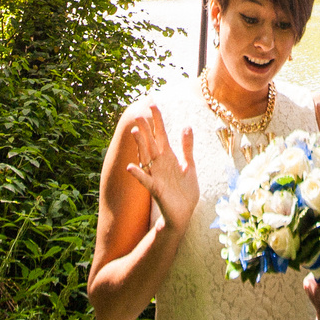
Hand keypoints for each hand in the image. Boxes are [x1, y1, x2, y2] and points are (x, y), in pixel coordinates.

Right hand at [121, 106, 199, 236]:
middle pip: (151, 143)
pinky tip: (130, 167)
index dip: (158, 120)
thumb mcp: (190, 166)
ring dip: (140, 145)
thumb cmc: (185, 192)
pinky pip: (146, 180)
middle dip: (146, 129)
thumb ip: (187, 147)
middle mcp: (160, 164)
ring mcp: (157, 176)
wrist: (183, 214)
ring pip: (147, 157)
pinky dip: (138, 174)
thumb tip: (186, 126)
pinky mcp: (157, 190)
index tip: (153, 104)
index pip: (161, 135)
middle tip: (139, 113)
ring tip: (134, 132)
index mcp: (169, 158)